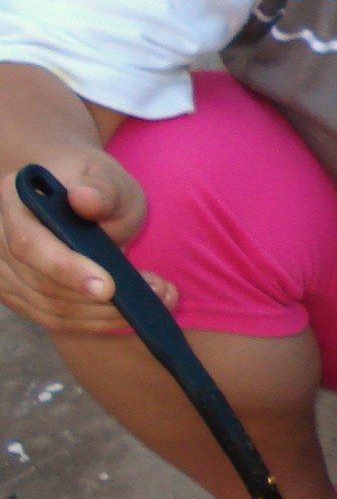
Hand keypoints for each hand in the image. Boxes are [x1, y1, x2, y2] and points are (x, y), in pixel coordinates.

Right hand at [0, 150, 171, 332]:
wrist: (78, 194)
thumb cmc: (94, 185)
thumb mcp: (106, 178)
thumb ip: (101, 190)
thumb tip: (84, 199)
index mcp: (15, 202)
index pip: (29, 244)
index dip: (66, 269)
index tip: (108, 287)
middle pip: (41, 284)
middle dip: (101, 299)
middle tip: (160, 292)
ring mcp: (5, 271)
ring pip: (50, 309)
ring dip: (106, 314)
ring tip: (159, 299)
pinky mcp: (19, 295)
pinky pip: (54, 318)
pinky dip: (95, 320)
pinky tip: (129, 312)